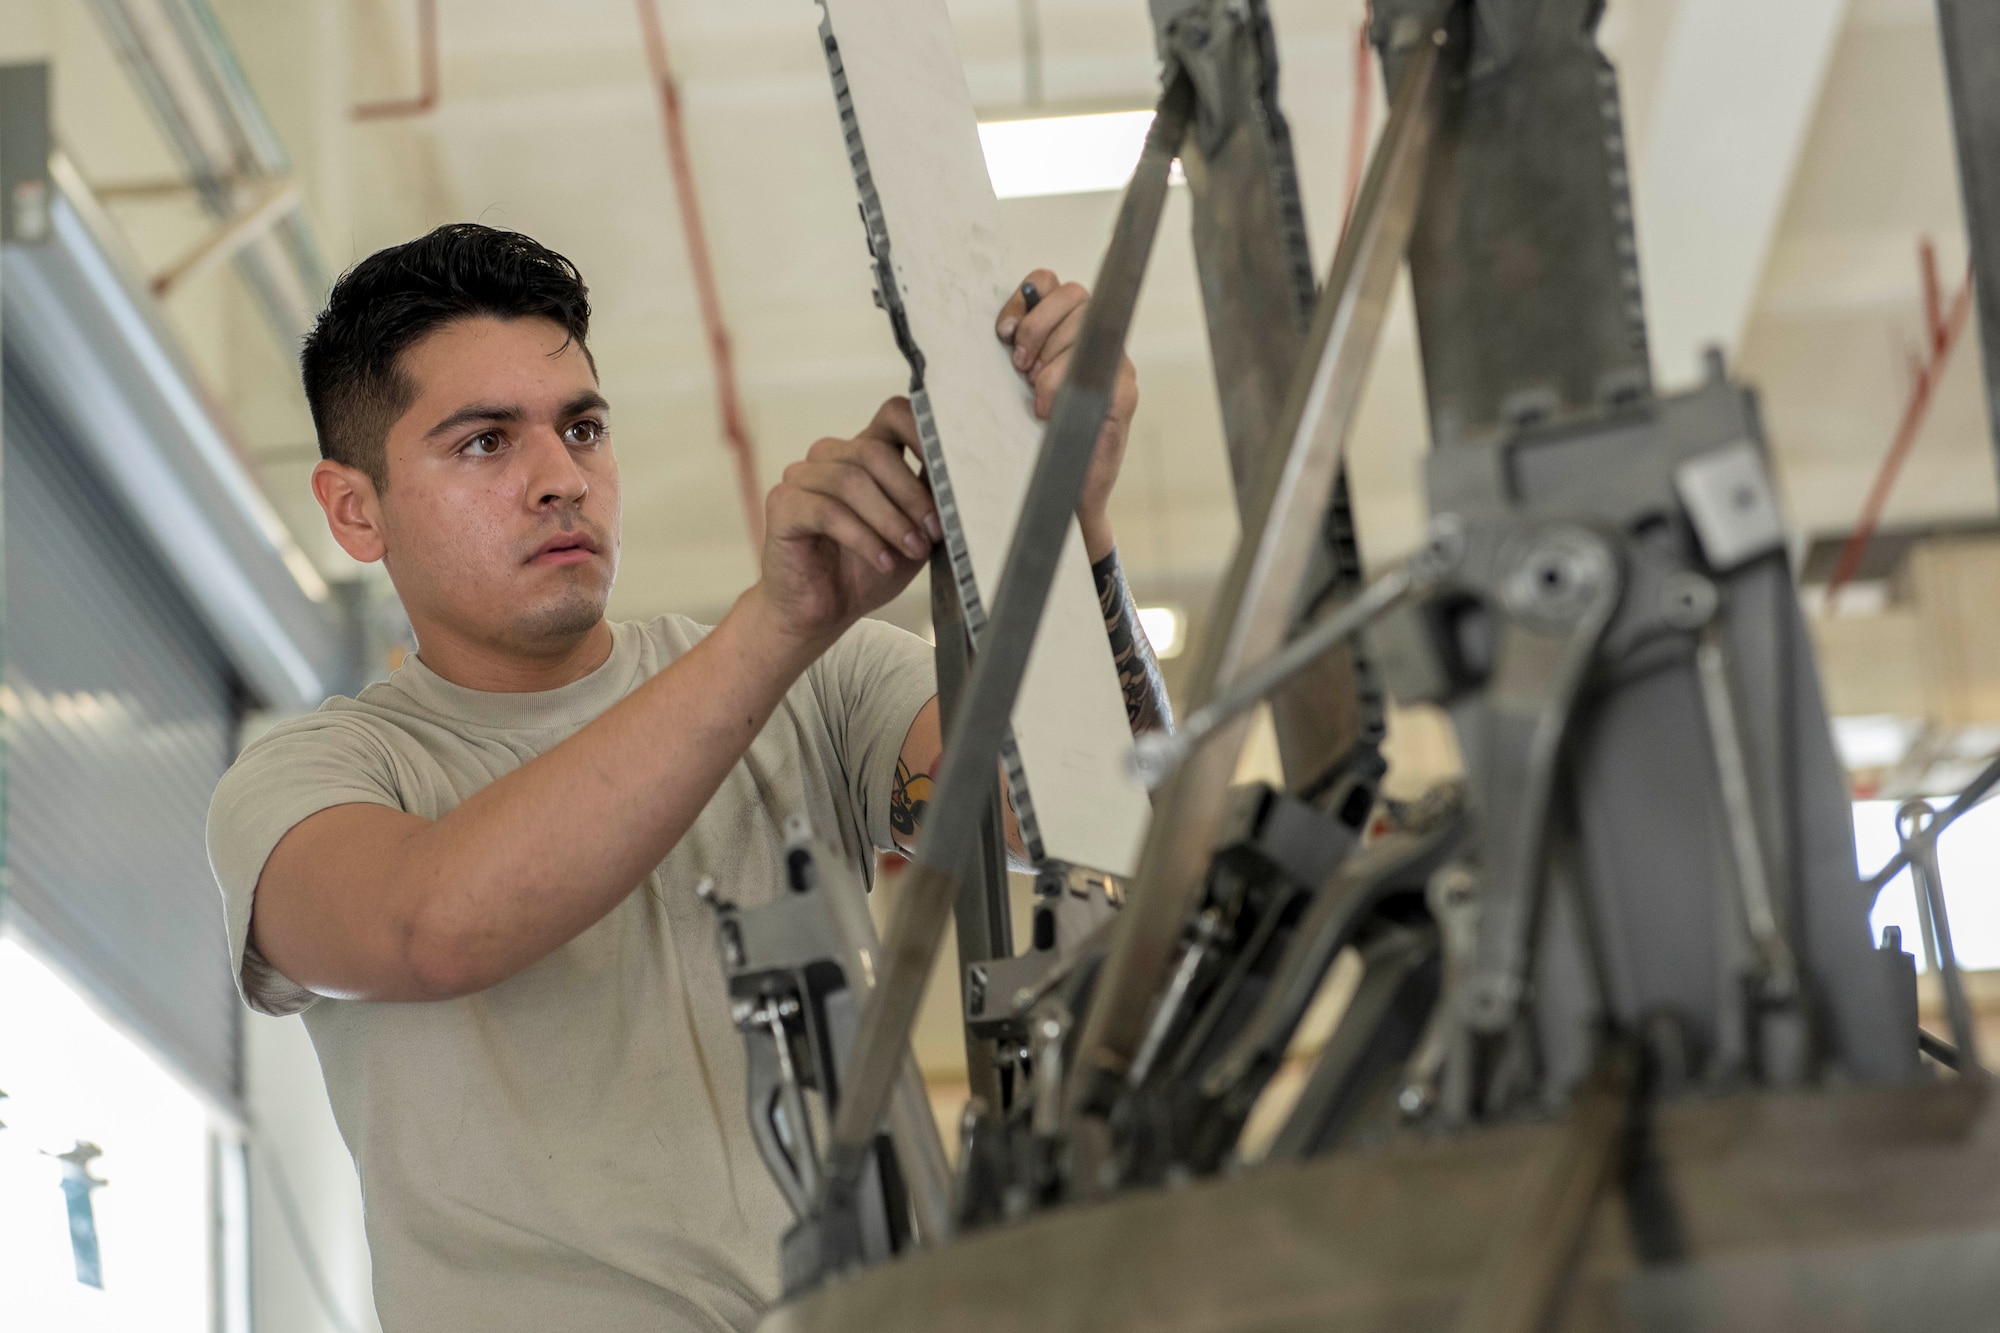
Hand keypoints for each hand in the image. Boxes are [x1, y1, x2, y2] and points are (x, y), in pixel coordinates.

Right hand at [758, 397, 938, 645]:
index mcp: (864, 453)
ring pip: (852, 481)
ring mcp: (801, 477)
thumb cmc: (864, 571)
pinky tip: (882, 561)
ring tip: (910, 550)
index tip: (949, 470)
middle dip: (911, 495)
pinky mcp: (782, 505)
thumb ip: (930, 501)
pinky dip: (863, 539)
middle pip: (875, 451)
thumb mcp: (912, 534)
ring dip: (890, 520)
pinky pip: (828, 512)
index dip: (922, 433)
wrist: (821, 612)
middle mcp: (830, 457)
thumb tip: (961, 480)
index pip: (894, 415)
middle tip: (934, 532)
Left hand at [996, 268, 1137, 561]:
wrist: (1061, 498)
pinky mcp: (1124, 395)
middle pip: (1072, 294)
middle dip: (1038, 329)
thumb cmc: (1035, 443)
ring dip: (1052, 354)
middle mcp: (1095, 344)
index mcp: (1066, 334)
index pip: (1049, 283)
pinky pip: (1097, 367)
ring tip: (1034, 387)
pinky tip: (1046, 408)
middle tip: (1019, 368)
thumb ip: (1012, 350)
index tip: (1003, 333)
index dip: (1025, 298)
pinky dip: (1063, 383)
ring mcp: (1114, 368)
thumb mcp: (1013, 391)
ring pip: (1084, 324)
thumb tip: (998, 318)